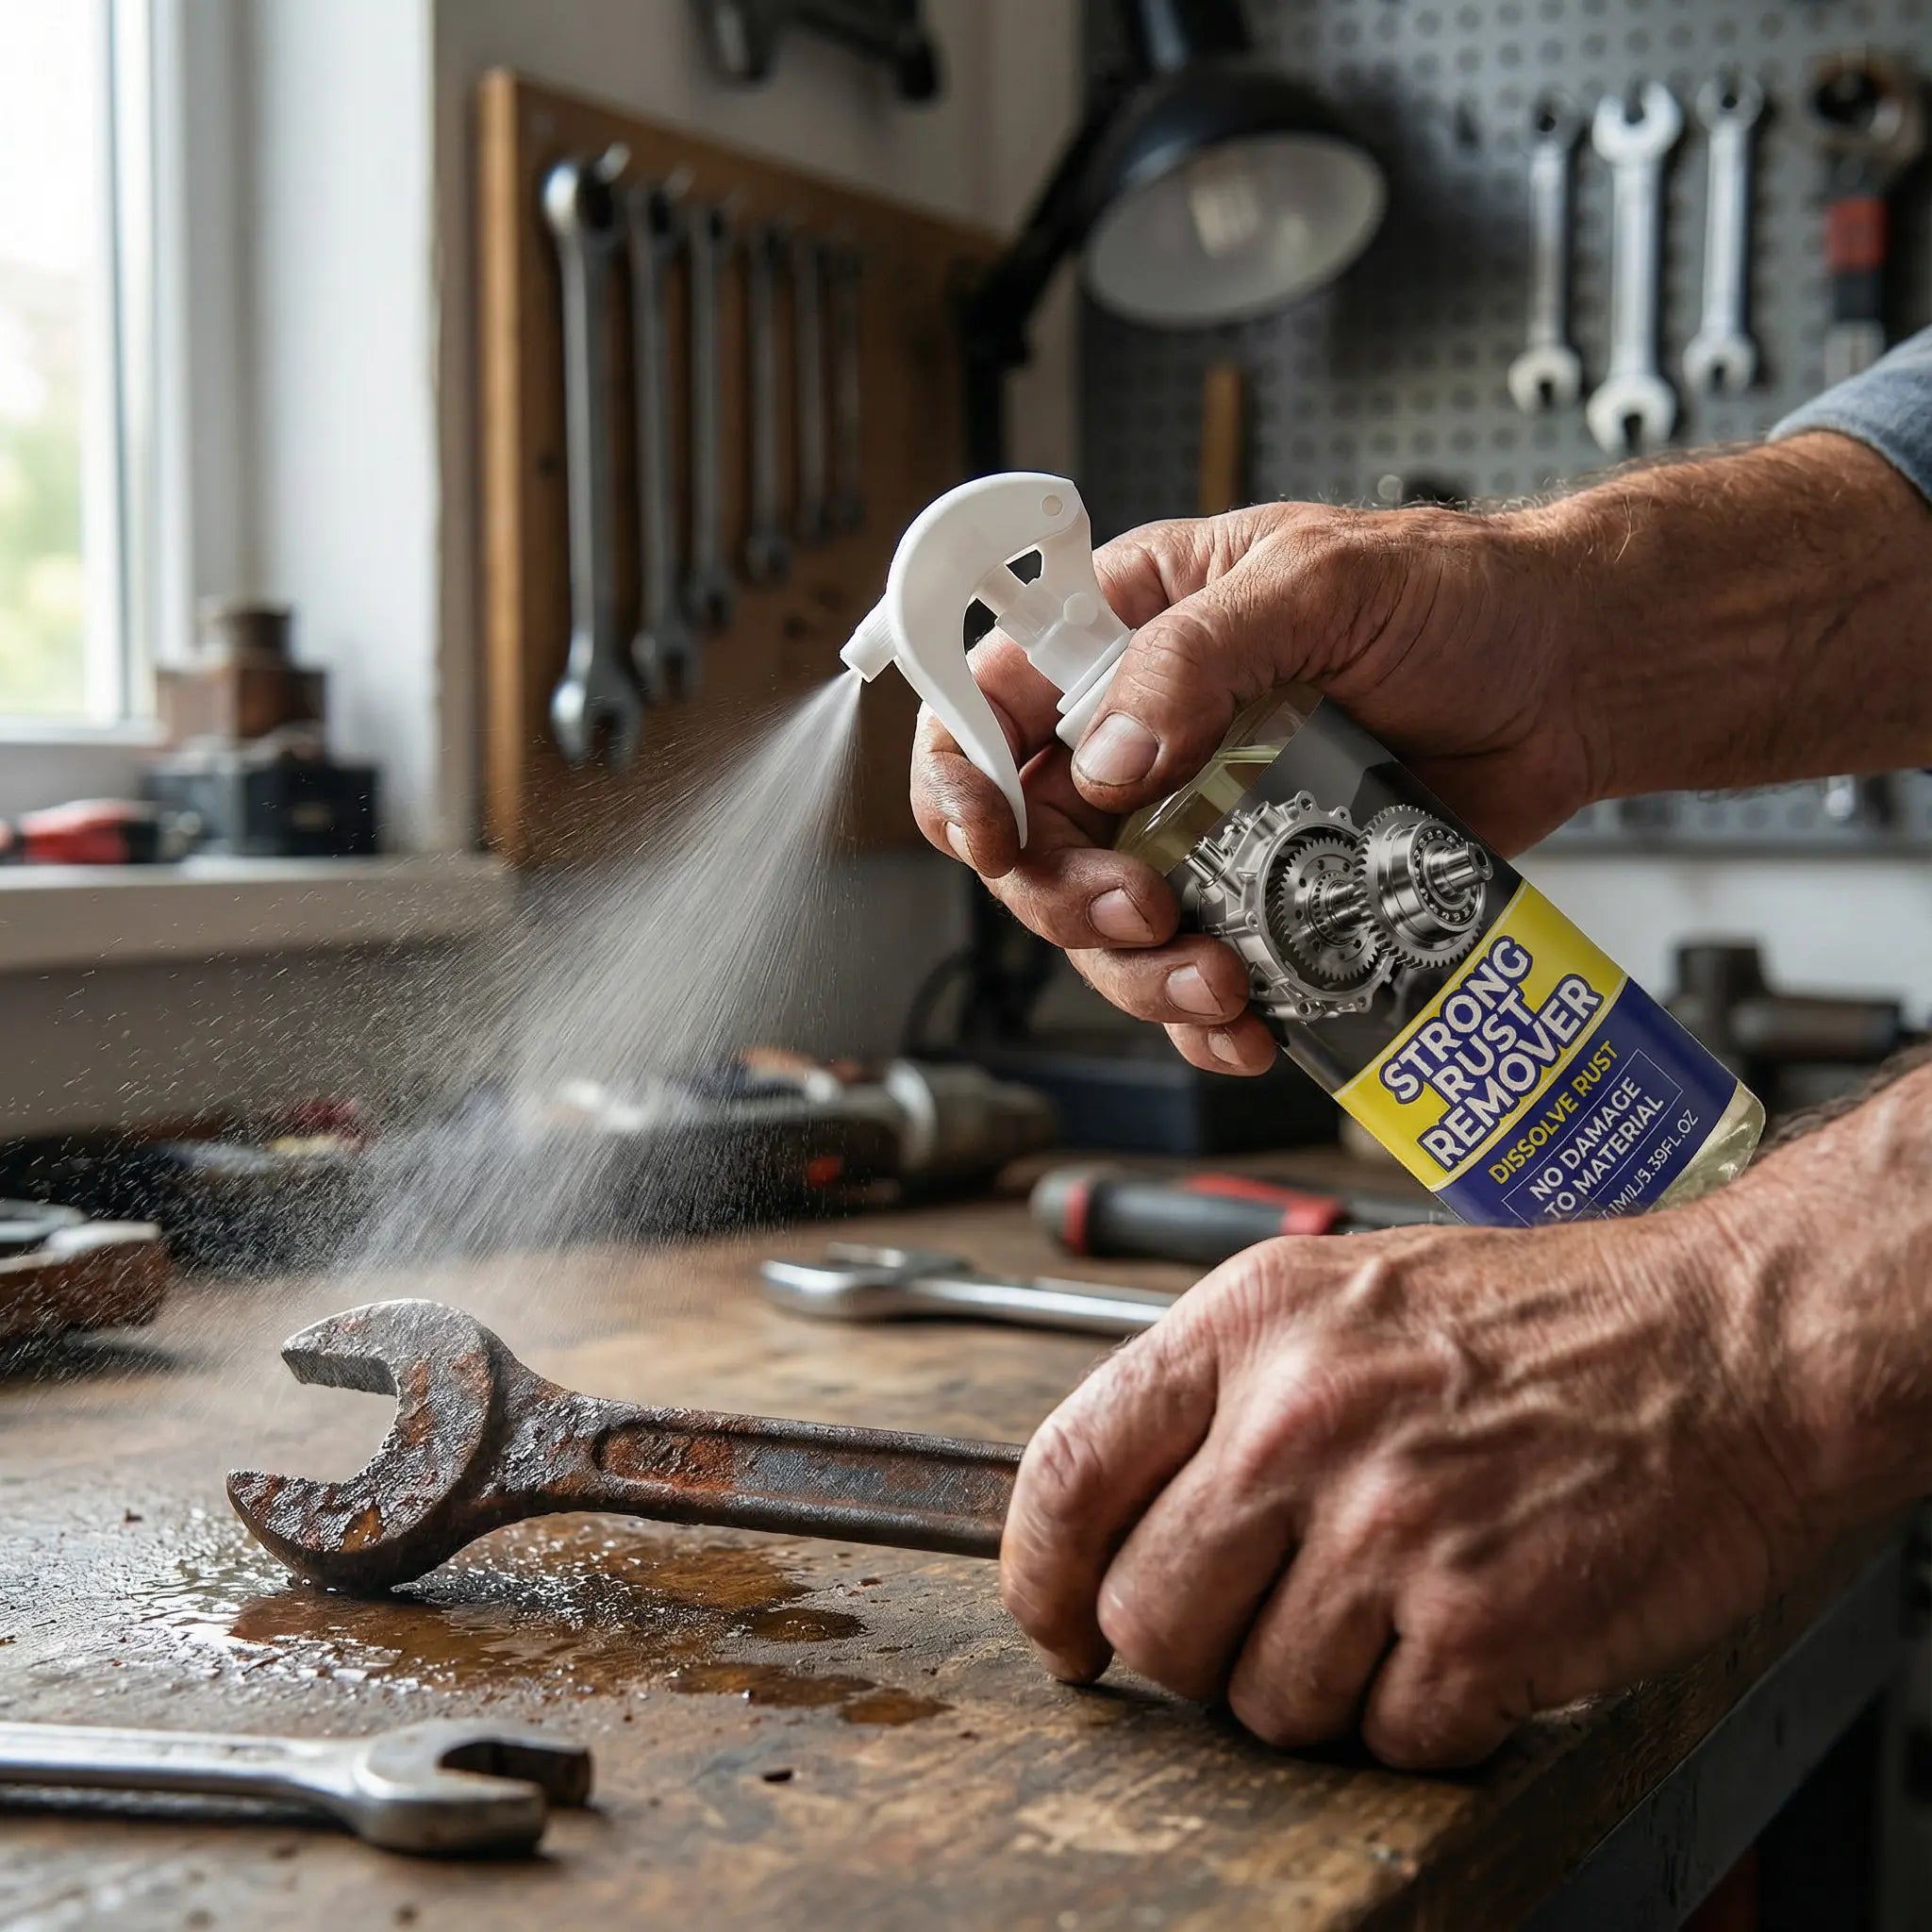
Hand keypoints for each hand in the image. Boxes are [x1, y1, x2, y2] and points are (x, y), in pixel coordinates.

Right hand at [910, 500, 1600, 1074]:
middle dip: (1068, 900)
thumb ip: (1197, 656)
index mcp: (1131, 630)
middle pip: (1035, 842)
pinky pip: (1197, 971)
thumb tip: (1108, 757)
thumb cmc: (1465, 595)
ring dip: (1141, 976)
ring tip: (1219, 985)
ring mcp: (1201, 820)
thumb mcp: (1321, 584)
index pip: (992, 702)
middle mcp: (1146, 732)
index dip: (964, 774)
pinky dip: (1209, 1019)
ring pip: (1108, 927)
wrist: (1579, 677)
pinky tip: (1249, 1026)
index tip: (991, 835)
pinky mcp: (1263, 890)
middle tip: (1142, 917)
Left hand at [998, 1160, 1871, 1767]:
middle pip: (1149, 1614)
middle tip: (1262, 1631)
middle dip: (1193, 1653)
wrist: (1730, 1344)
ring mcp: (1387, 1523)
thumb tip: (1131, 1505)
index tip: (1056, 1625)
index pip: (1069, 1468)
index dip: (1037, 1574)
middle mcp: (1300, 1418)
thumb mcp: (1348, 1293)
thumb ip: (1229, 1389)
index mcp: (1252, 1320)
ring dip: (1316, 1691)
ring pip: (1258, 1700)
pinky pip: (1387, 1739)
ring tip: (1392, 1619)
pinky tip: (1467, 1645)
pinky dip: (1422, 1722)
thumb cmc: (1551, 1318)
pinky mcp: (1480, 1621)